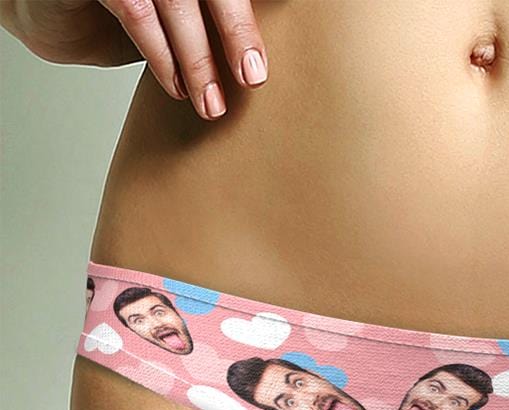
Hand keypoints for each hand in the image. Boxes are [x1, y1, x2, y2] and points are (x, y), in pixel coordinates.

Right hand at [0, 0, 267, 119]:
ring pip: (174, 2)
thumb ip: (208, 24)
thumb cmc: (121, 10)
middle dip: (235, 33)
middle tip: (251, 79)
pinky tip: (174, 87)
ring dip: (196, 58)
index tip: (260, 66)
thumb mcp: (177, 16)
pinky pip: (135, 11)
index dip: (244, 23)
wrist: (52, 9)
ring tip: (210, 103)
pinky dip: (160, 54)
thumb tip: (255, 62)